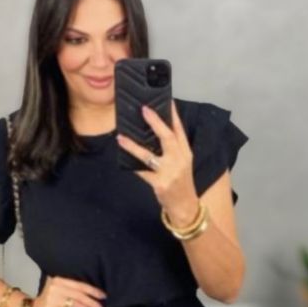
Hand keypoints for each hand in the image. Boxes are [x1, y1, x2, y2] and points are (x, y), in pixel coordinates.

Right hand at [29, 275, 106, 306]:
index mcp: (59, 280)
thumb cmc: (50, 302)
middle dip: (92, 303)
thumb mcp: (60, 291)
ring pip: (75, 305)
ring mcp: (51, 298)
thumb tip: (94, 296)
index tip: (103, 296)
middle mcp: (55, 287)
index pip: (80, 285)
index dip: (93, 291)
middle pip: (79, 295)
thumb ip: (73, 290)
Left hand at [116, 99, 199, 223]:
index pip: (179, 130)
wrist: (186, 206)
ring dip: (133, 146)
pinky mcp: (159, 184)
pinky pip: (142, 172)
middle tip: (144, 109)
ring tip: (121, 137)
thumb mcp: (183, 162)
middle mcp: (179, 160)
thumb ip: (173, 147)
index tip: (166, 100)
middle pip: (167, 137)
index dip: (173, 114)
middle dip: (156, 122)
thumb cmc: (181, 182)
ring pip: (149, 155)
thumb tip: (156, 130)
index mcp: (185, 152)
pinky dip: (133, 165)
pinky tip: (123, 157)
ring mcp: (169, 173)